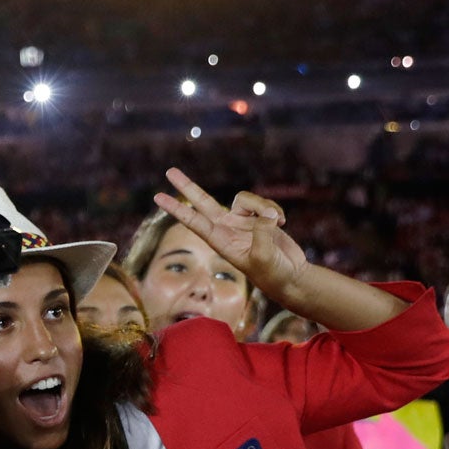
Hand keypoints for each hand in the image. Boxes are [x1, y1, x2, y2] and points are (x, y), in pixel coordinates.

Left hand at [154, 169, 307, 301]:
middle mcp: (227, 228)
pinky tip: (283, 223)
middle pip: (203, 202)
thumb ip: (262, 233)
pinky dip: (275, 210)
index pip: (193, 221)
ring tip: (278, 223)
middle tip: (169, 171)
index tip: (157, 197)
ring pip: (246, 198)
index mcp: (220, 241)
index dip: (176, 209)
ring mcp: (242, 222)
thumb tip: (266, 214)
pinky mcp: (259, 217)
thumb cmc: (273, 273)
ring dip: (263, 205)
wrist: (290, 276)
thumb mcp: (264, 256)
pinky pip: (264, 203)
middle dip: (187, 187)